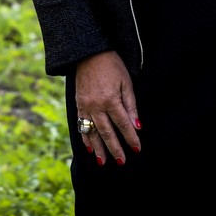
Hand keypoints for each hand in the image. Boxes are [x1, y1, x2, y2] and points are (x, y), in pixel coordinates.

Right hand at [74, 50, 140, 165]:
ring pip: (92, 133)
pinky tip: (89, 148)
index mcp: (111, 100)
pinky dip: (85, 138)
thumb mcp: (126, 82)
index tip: (137, 149)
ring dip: (98, 149)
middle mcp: (96, 106)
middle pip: (107, 132)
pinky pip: (81, 126)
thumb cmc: (112, 66)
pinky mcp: (78, 105)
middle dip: (115, 148)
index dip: (131, 138)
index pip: (123, 124)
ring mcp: (85, 107)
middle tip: (122, 162)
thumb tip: (137, 126)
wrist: (88, 53)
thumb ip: (131, 105)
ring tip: (103, 162)